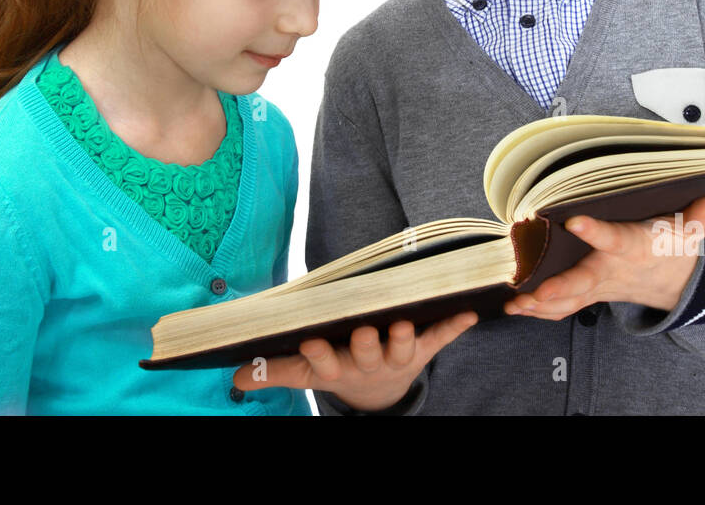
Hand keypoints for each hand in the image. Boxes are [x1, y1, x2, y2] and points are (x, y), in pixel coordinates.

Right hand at [231, 311, 477, 411]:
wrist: (380, 391)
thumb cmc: (337, 365)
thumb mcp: (305, 372)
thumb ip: (271, 370)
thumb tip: (233, 376)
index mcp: (337, 366)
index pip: (323, 362)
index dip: (318, 354)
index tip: (310, 340)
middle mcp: (368, 361)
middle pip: (366, 353)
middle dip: (364, 343)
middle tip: (363, 331)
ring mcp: (398, 355)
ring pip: (404, 347)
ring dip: (406, 336)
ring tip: (405, 323)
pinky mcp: (424, 348)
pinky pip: (442, 338)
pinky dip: (455, 327)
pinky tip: (470, 313)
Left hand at [504, 194, 704, 319]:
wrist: (673, 285)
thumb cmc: (672, 250)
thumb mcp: (688, 233)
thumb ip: (697, 219)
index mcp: (632, 249)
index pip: (614, 238)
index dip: (595, 232)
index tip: (574, 222)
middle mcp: (611, 271)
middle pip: (585, 282)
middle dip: (561, 289)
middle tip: (536, 292)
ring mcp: (598, 287)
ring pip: (568, 300)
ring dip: (541, 304)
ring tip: (514, 304)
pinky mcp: (588, 295)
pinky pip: (562, 308)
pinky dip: (539, 311)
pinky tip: (515, 309)